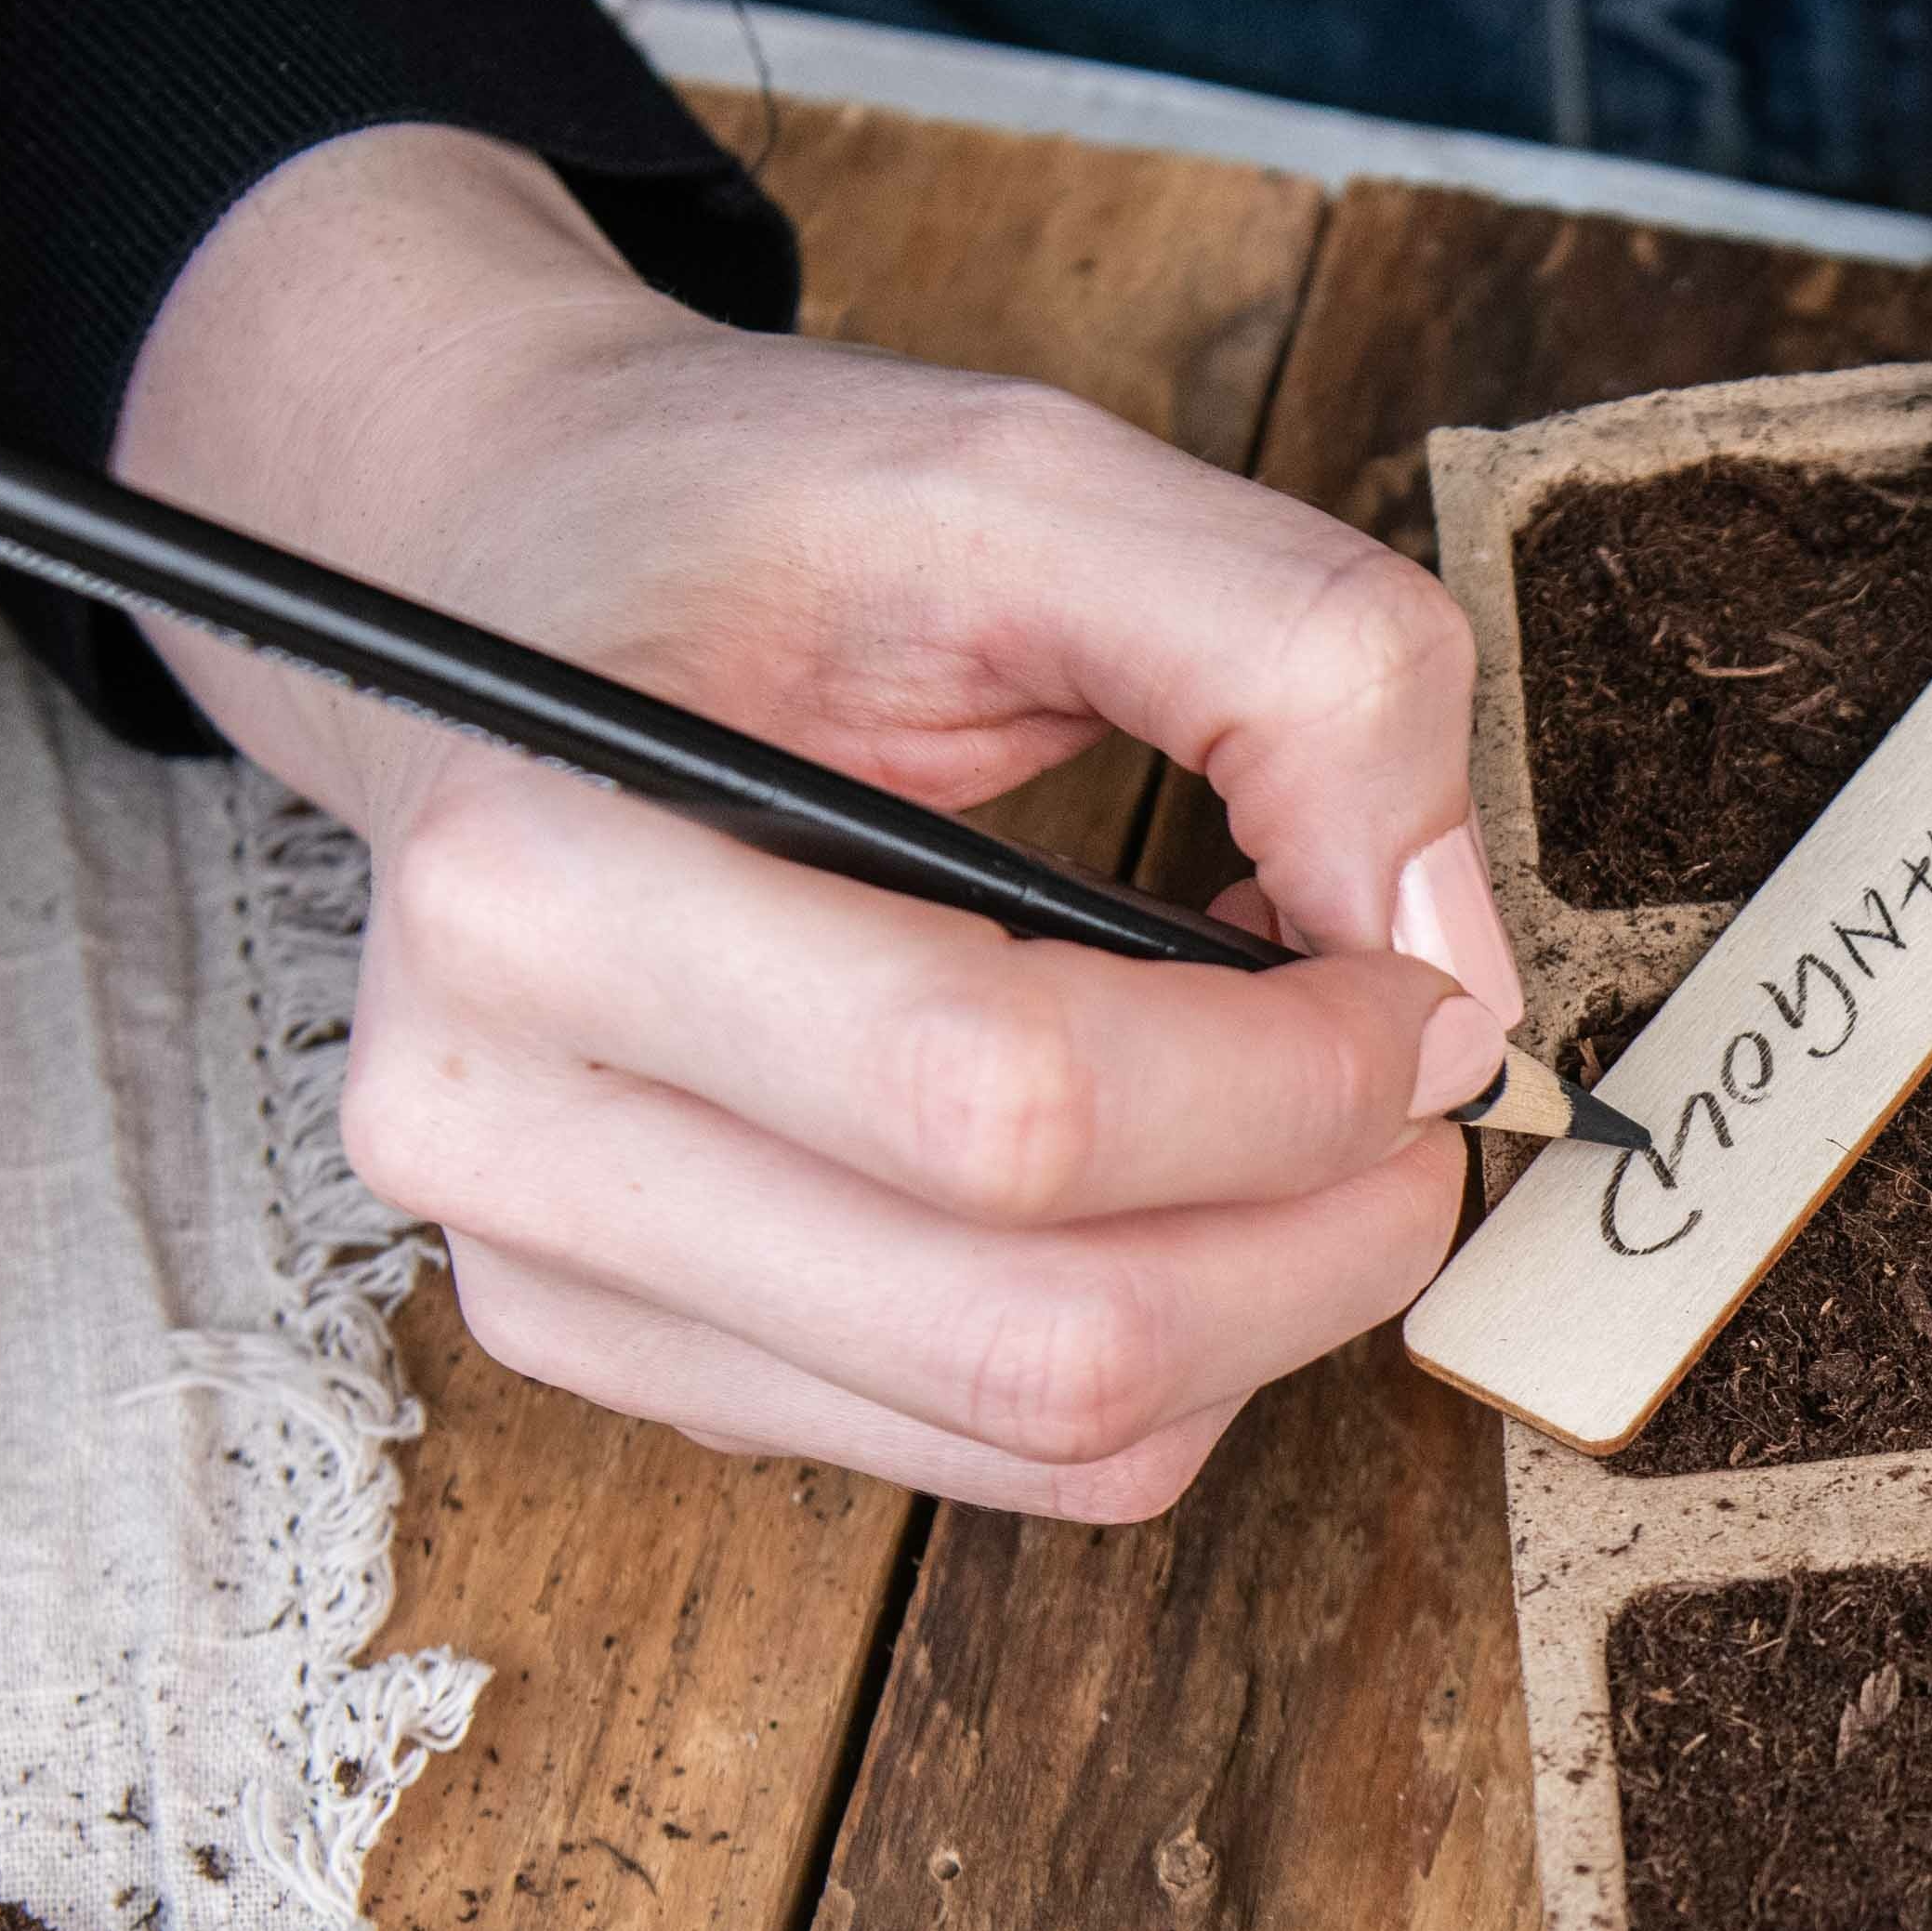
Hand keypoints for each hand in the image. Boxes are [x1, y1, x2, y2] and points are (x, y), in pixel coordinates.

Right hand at [113, 126, 1514, 1516]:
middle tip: (1423, 1083)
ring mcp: (550, 1277)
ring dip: (1267, 1305)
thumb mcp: (1021, 470)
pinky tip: (1161, 1163)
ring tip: (1304, 1109)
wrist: (481, 592)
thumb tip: (1450, 961)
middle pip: (1037, 1335)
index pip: (1000, 1106)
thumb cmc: (730, 528)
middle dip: (1319, 1233)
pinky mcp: (631, 1359)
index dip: (1289, 1074)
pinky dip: (1165, 1343)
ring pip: (1040, 1440)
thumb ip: (1293, 657)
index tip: (1415, 982)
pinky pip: (997, 1459)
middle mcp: (494, 1125)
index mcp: (537, 881)